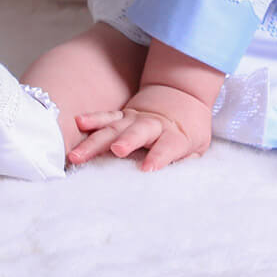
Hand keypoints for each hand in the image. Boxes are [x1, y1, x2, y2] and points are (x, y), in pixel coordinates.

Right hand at [70, 82, 212, 171]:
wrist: (182, 94)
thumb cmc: (188, 129)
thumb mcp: (198, 146)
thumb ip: (187, 162)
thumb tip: (177, 183)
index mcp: (175, 135)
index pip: (169, 146)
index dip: (160, 156)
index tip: (149, 168)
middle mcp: (153, 126)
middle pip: (140, 132)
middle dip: (129, 140)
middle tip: (118, 149)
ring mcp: (135, 119)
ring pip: (115, 128)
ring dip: (96, 140)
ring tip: (78, 154)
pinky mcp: (122, 116)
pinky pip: (106, 117)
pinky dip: (93, 119)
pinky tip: (78, 122)